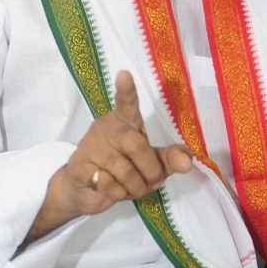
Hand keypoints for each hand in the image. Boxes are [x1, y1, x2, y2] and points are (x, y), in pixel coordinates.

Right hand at [25, 71, 192, 241]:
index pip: (127, 103)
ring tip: (133, 189)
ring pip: (124, 170)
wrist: (84, 189)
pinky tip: (115, 191)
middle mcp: (106, 128)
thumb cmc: (121, 169)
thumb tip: (187, 163)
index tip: (124, 74)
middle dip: (151, 171)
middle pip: (136, 145)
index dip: (126, 90)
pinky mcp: (79, 167)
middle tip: (152, 181)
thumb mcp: (150, 162)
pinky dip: (119, 194)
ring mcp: (90, 146)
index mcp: (125, 121)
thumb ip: (169, 159)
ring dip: (136, 187)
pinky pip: (107, 184)